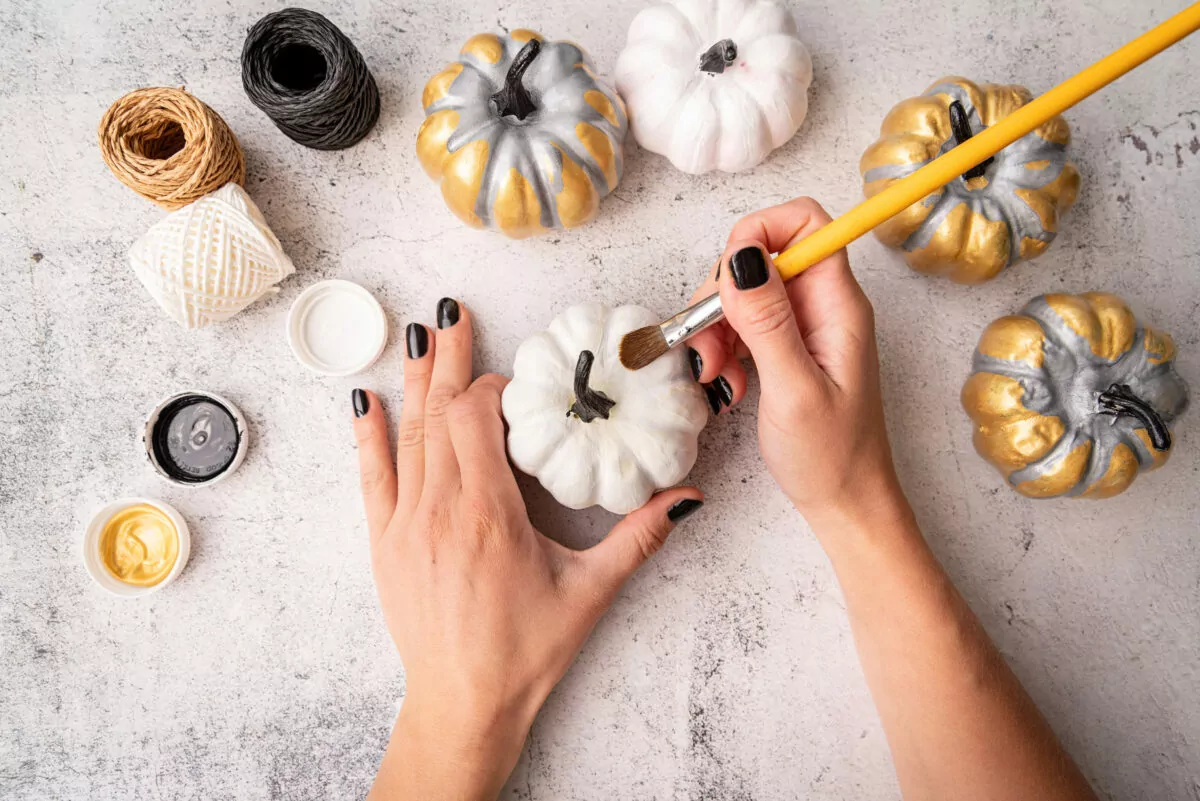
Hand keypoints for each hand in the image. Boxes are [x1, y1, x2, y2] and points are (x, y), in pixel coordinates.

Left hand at [351, 299, 703, 799]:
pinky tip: (366, 399)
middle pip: (440, 413)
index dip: (495, 390)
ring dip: (416, 381)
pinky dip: (369, 435)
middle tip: (455, 313)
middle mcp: (439, 511)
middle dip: (452, 360)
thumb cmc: (524, 654)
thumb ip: (639, 538)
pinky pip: (371, 476)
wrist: (463, 705)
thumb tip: (686, 497)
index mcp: (489, 514)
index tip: (517, 384)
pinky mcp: (385, 545)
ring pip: (407, 435)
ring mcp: (404, 526)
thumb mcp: (590, 593)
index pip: (478, 419)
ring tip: (422, 334)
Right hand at [686, 197, 900, 528]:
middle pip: (762, 256)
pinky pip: (745, 324)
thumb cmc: (831, 457)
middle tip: (708, 345)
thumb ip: (767, 321)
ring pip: (746, 291)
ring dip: (717, 325)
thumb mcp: (794, 389)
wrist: (847, 504)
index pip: (805, 222)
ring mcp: (805, 326)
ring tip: (715, 374)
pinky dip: (724, 347)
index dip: (759, 231)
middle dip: (723, 292)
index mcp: (838, 305)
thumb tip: (742, 255)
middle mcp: (823, 306)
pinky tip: (727, 382)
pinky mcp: (788, 347)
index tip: (727, 278)